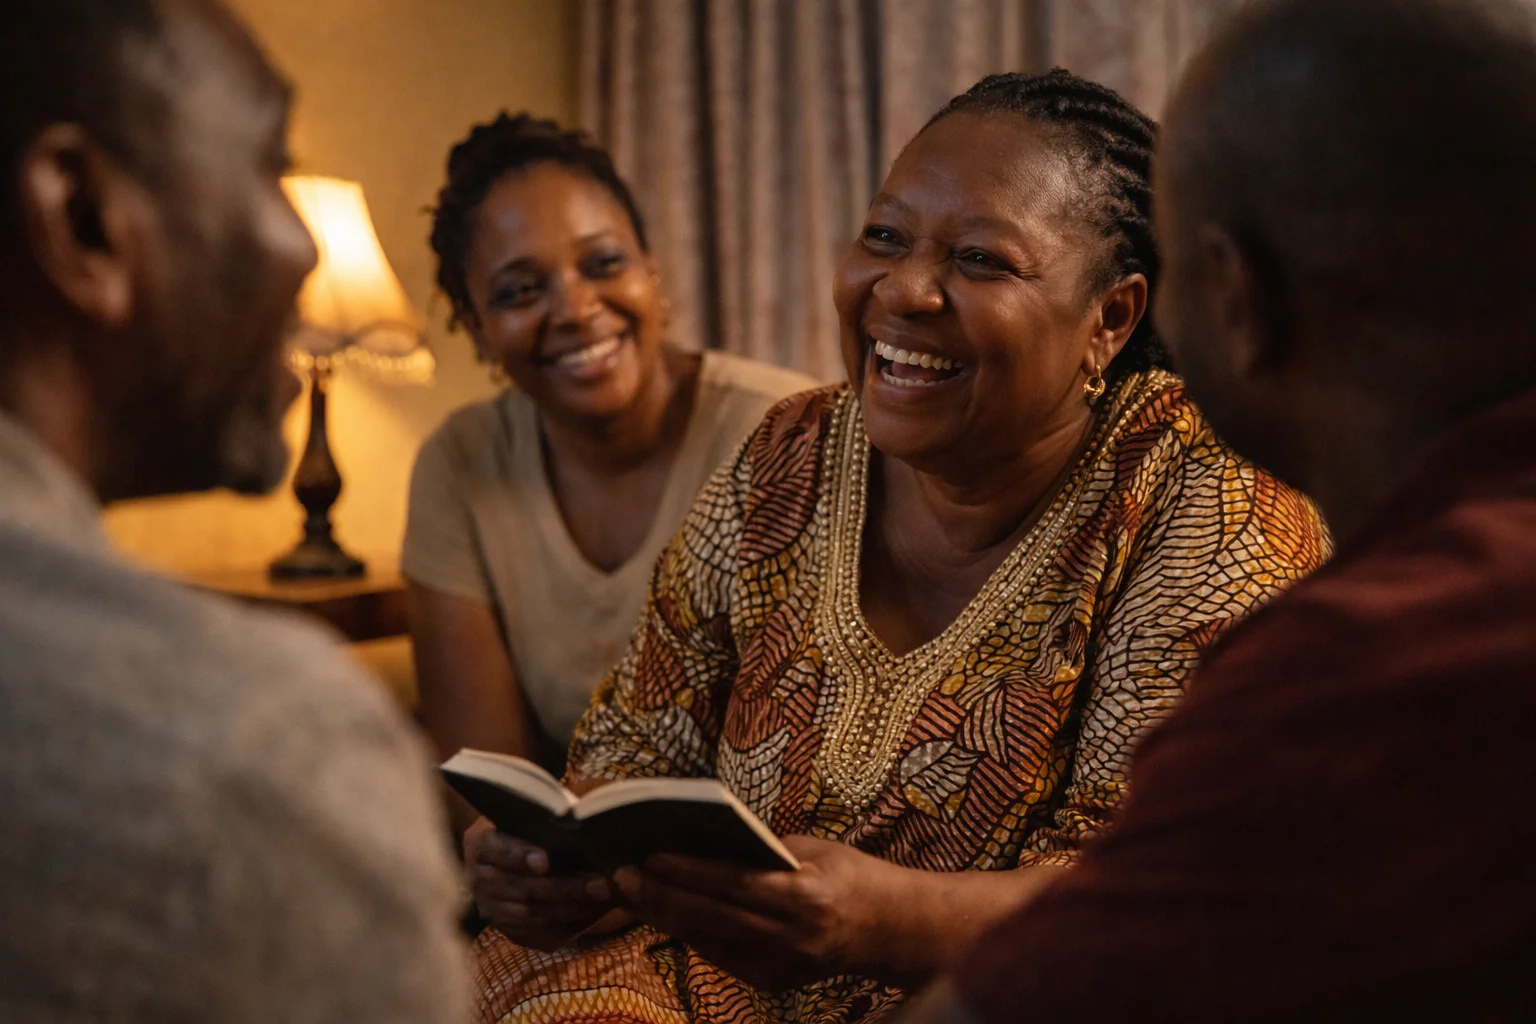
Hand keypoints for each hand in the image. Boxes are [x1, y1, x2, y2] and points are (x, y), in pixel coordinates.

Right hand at [463, 817, 616, 950]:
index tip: (545, 861)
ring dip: (573, 908)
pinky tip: (596, 913)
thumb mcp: (528, 817)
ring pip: (533, 915)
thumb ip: (545, 820)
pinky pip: (540, 935)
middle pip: (521, 887)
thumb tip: (579, 821)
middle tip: (600, 884)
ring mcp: (492, 909)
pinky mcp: (509, 931)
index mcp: (479, 845)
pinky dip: (570, 925)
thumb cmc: (527, 829)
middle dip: (565, 887)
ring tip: (605, 898)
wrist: (509, 860)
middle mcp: (478, 880)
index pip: (494, 849)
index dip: (519, 855)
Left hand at [611, 835, 895, 989]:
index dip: (686, 871)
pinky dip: (690, 933)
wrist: (889, 930)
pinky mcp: (770, 981)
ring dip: (665, 916)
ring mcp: (779, 966)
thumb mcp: (812, 850)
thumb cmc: (851, 876)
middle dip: (661, 896)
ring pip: (706, 940)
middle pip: (710, 916)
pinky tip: (665, 914)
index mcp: (803, 898)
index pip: (731, 883)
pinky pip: (719, 955)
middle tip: (621, 876)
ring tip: (632, 893)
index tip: (648, 856)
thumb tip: (705, 841)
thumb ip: (762, 850)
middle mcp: (789, 937)